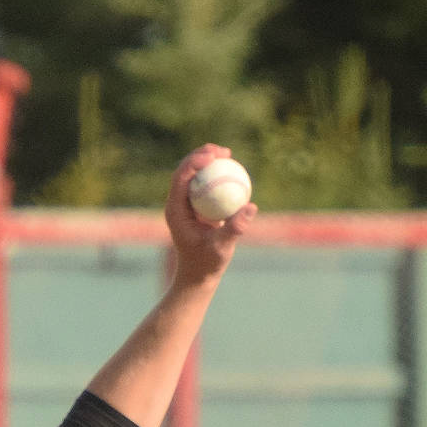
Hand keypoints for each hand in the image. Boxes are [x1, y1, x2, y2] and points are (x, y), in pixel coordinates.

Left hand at [165, 145, 254, 286]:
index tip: (215, 156)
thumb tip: (251, 207)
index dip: (195, 162)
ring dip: (208, 161)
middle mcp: (177, 204)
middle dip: (201, 155)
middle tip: (223, 151)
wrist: (198, 276)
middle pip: (185, 170)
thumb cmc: (206, 264)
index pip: (181, 178)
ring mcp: (185, 205)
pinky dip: (217, 176)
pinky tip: (232, 170)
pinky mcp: (195, 207)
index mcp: (176, 211)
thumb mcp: (221, 248)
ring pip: (194, 175)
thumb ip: (234, 228)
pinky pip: (205, 185)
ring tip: (227, 153)